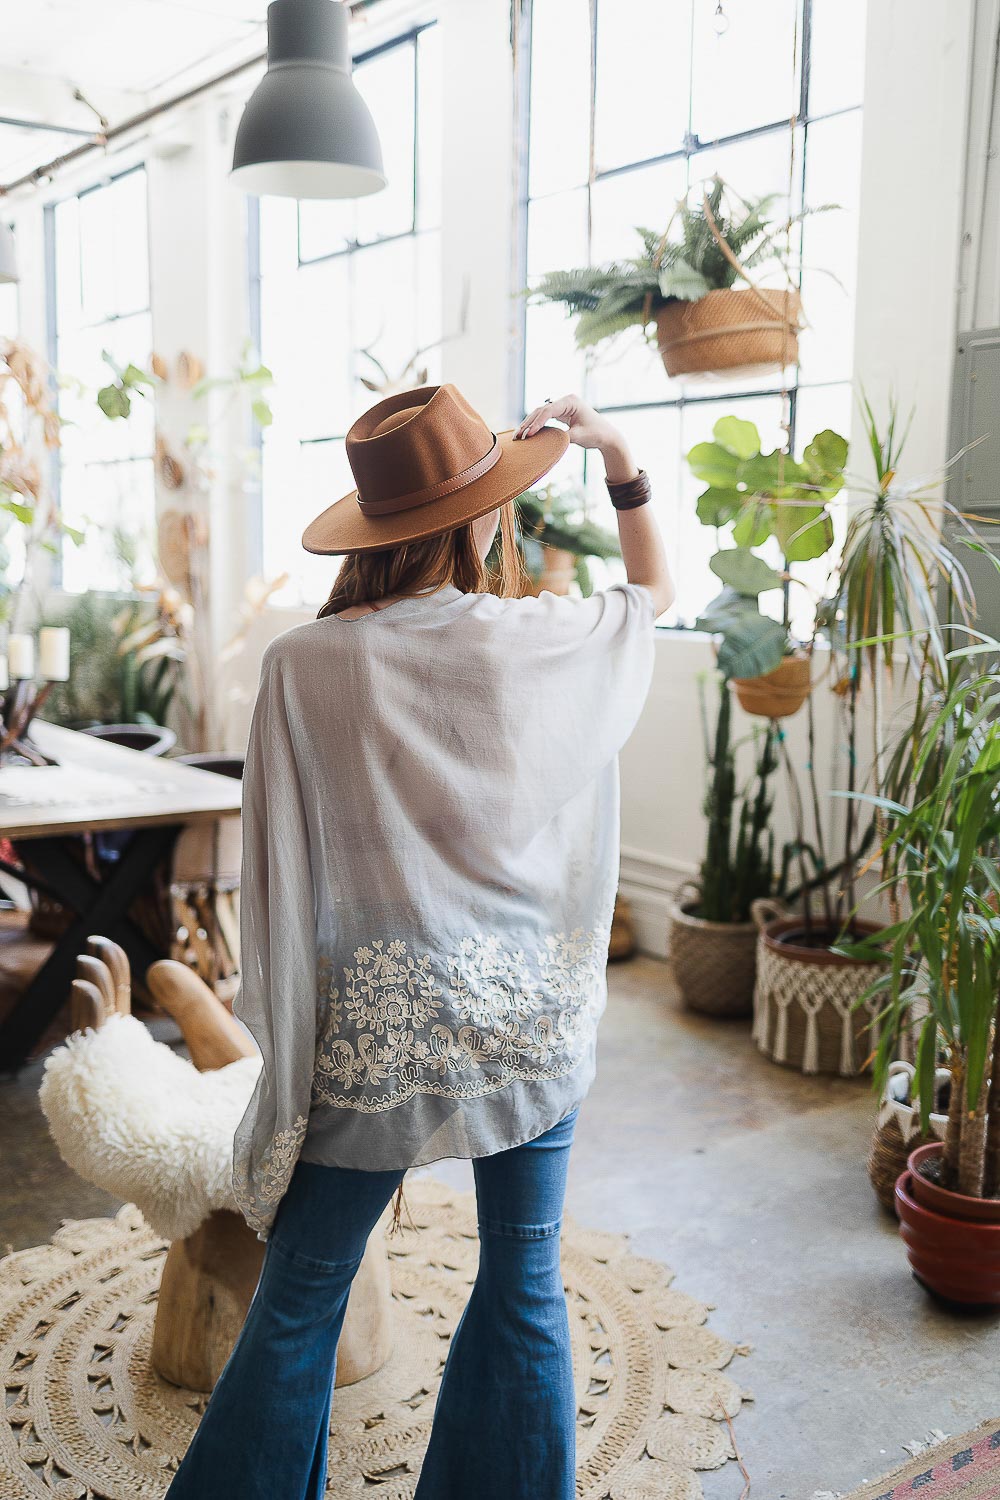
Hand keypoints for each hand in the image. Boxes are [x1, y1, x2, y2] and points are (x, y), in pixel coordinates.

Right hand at [514, 394, 636, 482]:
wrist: (607, 436)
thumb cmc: (597, 434)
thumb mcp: (580, 436)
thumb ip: (564, 437)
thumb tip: (547, 441)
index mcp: (571, 401)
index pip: (549, 410)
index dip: (537, 422)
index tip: (529, 434)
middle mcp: (565, 401)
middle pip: (541, 411)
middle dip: (529, 424)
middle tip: (518, 437)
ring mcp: (562, 407)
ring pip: (540, 414)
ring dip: (529, 425)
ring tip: (517, 436)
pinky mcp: (561, 414)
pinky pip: (544, 419)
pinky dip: (535, 426)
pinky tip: (526, 434)